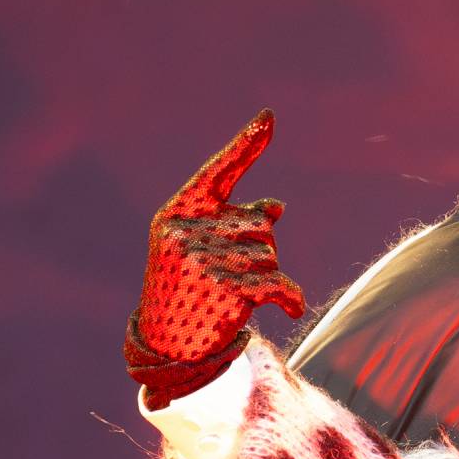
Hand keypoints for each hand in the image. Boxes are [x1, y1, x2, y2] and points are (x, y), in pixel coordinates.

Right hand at [125, 110, 304, 407]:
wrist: (167, 341)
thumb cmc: (187, 285)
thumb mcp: (200, 247)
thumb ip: (233, 222)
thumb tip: (278, 206)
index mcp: (178, 212)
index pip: (219, 173)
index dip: (245, 146)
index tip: (269, 117)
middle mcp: (186, 231)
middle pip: (261, 223)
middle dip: (260, 248)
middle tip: (231, 273)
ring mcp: (203, 259)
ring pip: (271, 254)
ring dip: (268, 275)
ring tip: (237, 293)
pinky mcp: (224, 289)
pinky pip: (278, 283)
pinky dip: (290, 297)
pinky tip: (291, 308)